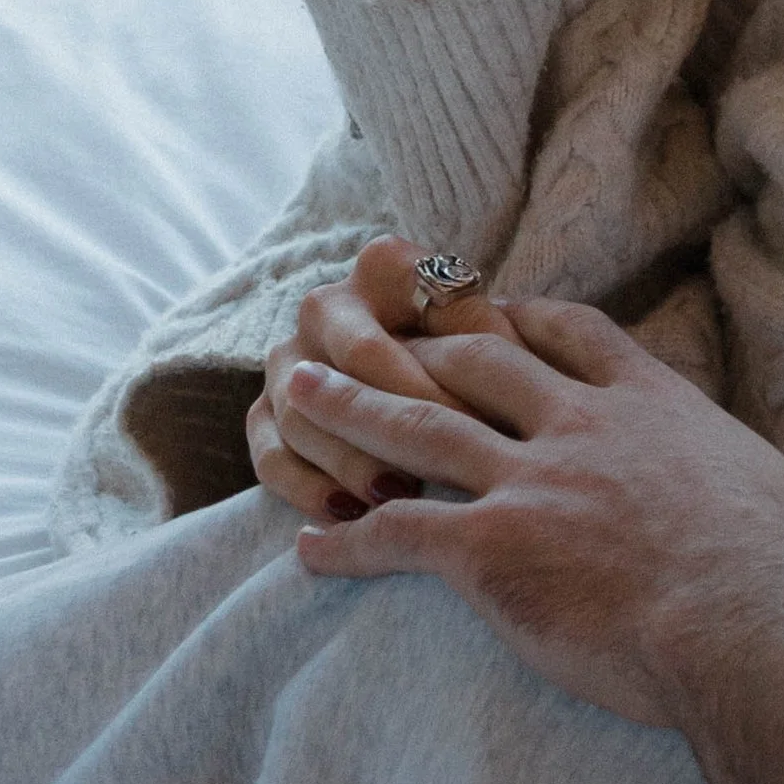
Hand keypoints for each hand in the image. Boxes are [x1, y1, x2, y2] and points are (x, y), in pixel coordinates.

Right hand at [247, 233, 517, 521]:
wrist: (432, 360)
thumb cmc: (477, 345)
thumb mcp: (492, 329)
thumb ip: (497, 345)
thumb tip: (516, 382)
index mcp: (382, 267)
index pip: (392, 341)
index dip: (429, 397)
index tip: (474, 444)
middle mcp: (325, 304)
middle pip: (341, 375)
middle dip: (384, 432)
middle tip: (426, 478)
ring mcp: (288, 358)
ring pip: (300, 417)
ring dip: (347, 464)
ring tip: (395, 499)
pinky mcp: (266, 411)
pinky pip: (269, 456)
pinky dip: (305, 489)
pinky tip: (346, 516)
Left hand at [283, 298, 783, 725]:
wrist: (751, 622)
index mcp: (649, 406)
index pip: (571, 335)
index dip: (521, 318)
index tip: (485, 309)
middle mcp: (580, 426)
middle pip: (474, 362)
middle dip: (412, 343)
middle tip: (360, 325)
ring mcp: (531, 482)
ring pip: (417, 427)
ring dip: (349, 407)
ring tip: (296, 389)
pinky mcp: (494, 550)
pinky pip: (400, 535)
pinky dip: (348, 540)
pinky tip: (309, 548)